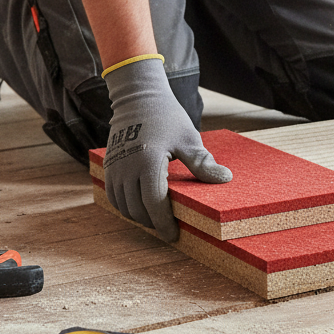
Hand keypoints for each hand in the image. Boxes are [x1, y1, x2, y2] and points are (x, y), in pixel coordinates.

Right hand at [102, 57, 231, 240]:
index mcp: (148, 161)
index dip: (163, 223)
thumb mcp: (189, 139)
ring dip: (139, 216)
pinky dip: (126, 206)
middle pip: (137, 209)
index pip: (154, 202)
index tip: (173, 236)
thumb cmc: (167, 117)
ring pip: (123, 206)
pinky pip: (114, 196)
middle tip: (169, 228)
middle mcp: (126, 167)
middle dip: (152, 223)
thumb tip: (225, 179)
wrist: (138, 98)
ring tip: (157, 219)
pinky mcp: (108, 165)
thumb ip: (202, 163)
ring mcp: (114, 167)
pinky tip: (142, 207)